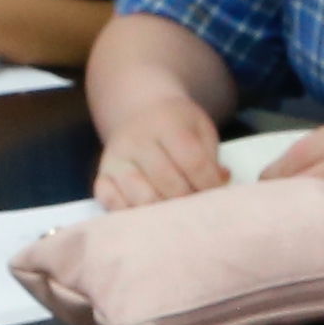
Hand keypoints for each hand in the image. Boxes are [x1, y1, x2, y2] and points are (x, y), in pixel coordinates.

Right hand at [93, 87, 231, 207]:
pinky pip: (111, 202)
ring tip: (175, 215)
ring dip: (163, 213)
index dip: (210, 184)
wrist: (140, 109)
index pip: (193, 162)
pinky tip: (146, 214)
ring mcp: (116, 159)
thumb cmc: (177, 124)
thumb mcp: (200, 128)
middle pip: (169, 184)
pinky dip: (130, 213)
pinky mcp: (102, 175)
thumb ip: (211, 157)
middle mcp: (137, 140)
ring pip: (141, 198)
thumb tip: (221, 182)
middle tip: (198, 208)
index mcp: (166, 123)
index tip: (217, 193)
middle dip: (189, 202)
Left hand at [261, 115, 323, 231]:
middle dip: (275, 212)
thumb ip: (315, 149)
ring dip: (297, 233)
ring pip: (307, 227)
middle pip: (285, 202)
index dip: (265, 190)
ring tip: (295, 239)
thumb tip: (280, 178)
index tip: (265, 200)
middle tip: (272, 223)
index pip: (276, 173)